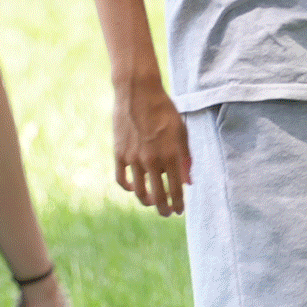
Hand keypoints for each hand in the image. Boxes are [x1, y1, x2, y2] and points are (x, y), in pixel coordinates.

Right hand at [112, 75, 189, 215]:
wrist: (138, 92)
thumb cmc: (164, 110)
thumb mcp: (181, 131)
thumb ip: (185, 157)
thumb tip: (188, 181)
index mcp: (170, 155)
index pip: (175, 190)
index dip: (178, 204)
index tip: (179, 210)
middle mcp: (152, 160)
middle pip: (157, 196)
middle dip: (163, 209)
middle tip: (167, 213)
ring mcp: (133, 158)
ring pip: (139, 192)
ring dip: (147, 201)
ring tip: (151, 202)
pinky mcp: (119, 154)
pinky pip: (122, 179)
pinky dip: (128, 188)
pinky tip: (135, 188)